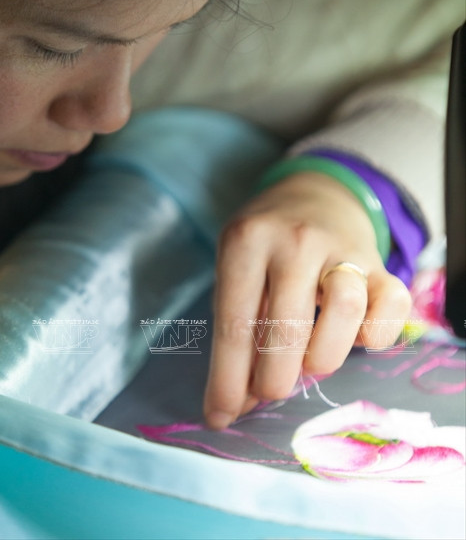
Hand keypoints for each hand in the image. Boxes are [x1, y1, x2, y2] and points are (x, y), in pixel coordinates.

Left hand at [203, 171, 411, 429]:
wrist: (312, 194)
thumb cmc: (265, 244)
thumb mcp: (236, 267)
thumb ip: (235, 327)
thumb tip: (232, 405)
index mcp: (245, 240)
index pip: (234, 323)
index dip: (228, 379)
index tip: (221, 416)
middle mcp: (294, 239)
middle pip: (286, 327)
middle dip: (274, 379)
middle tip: (270, 391)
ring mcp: (341, 247)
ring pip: (344, 309)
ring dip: (324, 355)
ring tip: (310, 363)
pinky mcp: (379, 261)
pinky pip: (391, 306)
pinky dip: (376, 335)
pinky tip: (357, 339)